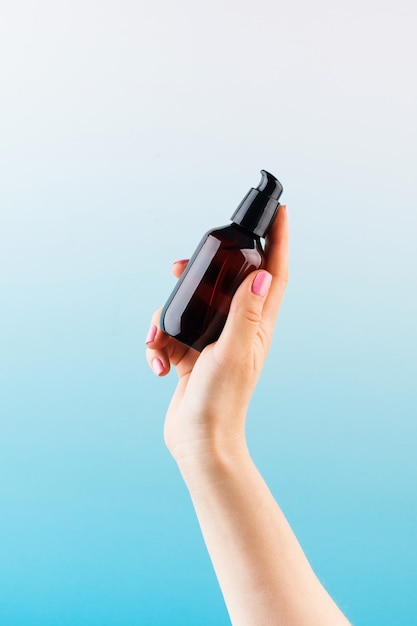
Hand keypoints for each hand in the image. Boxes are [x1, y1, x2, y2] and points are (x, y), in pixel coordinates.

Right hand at [145, 206, 287, 468]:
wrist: (198, 441)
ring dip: (167, 316)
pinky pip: (171, 332)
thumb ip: (245, 312)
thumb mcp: (235, 352)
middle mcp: (238, 327)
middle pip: (225, 281)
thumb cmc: (221, 400)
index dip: (278, 241)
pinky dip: (159, 343)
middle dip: (203, 269)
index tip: (279, 211)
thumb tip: (261, 273)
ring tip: (156, 338)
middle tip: (181, 265)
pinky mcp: (191, 352)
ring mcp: (213, 339)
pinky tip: (159, 364)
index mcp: (258, 324)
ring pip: (189, 305)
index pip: (274, 273)